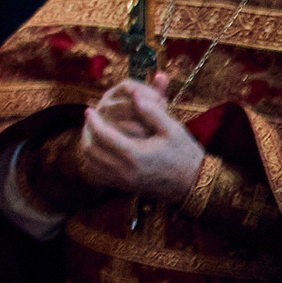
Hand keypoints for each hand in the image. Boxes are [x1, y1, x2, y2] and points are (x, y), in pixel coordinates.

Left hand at [76, 75, 204, 203]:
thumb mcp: (173, 129)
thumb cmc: (185, 154)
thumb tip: (134, 95)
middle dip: (86, 133)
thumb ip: (152, 112)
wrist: (195, 184)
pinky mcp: (125, 187)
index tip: (89, 109)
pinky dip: (93, 162)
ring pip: (91, 164)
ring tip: (92, 133)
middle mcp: (125, 171)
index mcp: (135, 155)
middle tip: (89, 121)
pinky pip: (98, 175)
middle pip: (90, 150)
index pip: (102, 135)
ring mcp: (123, 182)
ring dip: (87, 147)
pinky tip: (100, 150)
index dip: (93, 121)